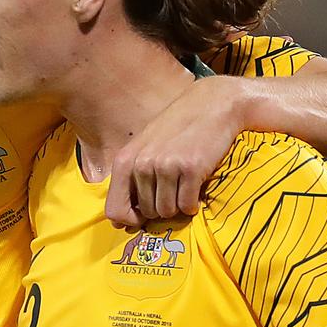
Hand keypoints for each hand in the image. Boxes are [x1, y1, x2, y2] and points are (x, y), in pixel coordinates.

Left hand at [105, 76, 247, 227]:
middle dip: (160, 208)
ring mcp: (165, 166)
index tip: (143, 217)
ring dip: (177, 207)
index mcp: (125, 160)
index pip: (114, 210)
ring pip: (167, 211)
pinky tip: (196, 188)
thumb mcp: (144, 148)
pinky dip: (193, 204)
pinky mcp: (190, 168)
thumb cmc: (177, 128)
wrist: (212, 104)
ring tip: (184, 187)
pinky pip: (187, 206)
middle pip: (146, 212)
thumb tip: (118, 222)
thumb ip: (131, 180)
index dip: (129, 220)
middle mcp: (141, 164)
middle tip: (173, 190)